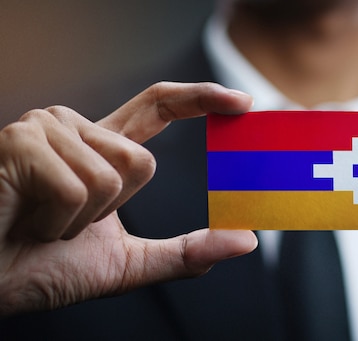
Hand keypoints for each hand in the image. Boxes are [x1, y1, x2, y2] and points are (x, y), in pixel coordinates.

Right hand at [0, 82, 256, 315]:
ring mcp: (45, 129)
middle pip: (143, 161)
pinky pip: (78, 187)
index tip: (241, 102)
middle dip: (112, 211)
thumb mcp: (127, 263)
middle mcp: (74, 128)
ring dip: (82, 220)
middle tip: (65, 224)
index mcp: (100, 148)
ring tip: (41, 221)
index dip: (200, 98)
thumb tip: (245, 240)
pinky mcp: (21, 142)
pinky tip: (25, 220)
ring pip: (114, 174)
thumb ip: (185, 252)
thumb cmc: (42, 267)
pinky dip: (59, 223)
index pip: (158, 106)